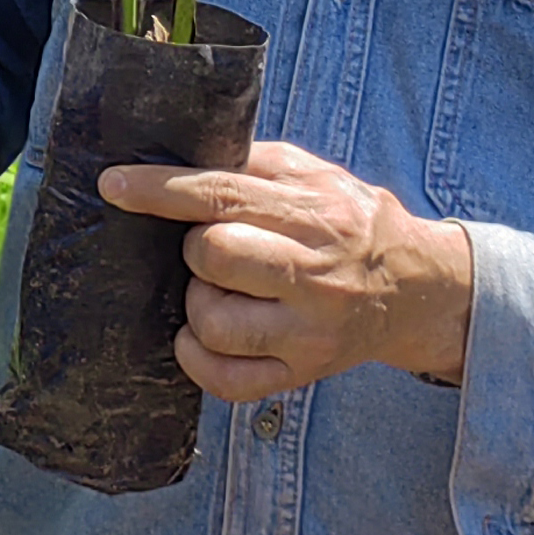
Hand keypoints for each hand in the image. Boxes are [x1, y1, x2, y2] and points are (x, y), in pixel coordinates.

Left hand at [99, 139, 474, 402]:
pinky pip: (226, 381)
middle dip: (194, 249)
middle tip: (210, 249)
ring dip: (197, 303)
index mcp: (316, 215)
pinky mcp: (302, 374)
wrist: (419, 290)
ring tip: (218, 289)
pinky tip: (204, 334)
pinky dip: (198, 358)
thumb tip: (178, 153)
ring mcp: (310, 334)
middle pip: (215, 257)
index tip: (114, 184)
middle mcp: (317, 278)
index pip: (224, 195)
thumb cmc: (350, 222)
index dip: (160, 190)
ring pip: (213, 323)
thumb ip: (254, 163)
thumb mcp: (315, 175)